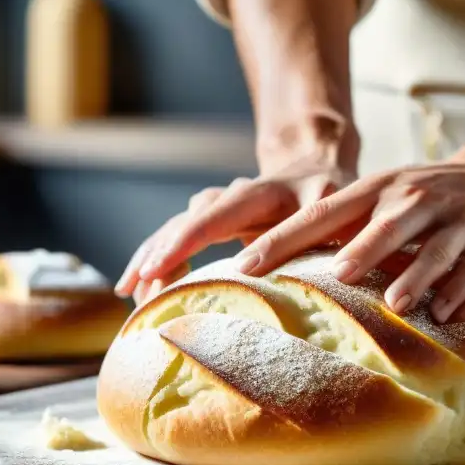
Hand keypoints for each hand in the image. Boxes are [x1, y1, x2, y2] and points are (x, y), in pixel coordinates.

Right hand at [115, 152, 352, 299]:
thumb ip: (318, 231)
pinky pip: (175, 240)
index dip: (184, 244)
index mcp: (259, 194)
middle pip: (186, 225)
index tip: (156, 269)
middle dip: (161, 257)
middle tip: (141, 293)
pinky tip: (132, 290)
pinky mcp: (211, 223)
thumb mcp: (333, 208)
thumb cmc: (331, 194)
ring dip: (151, 261)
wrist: (318, 167)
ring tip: (131, 297)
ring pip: (175, 230)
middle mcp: (230, 197)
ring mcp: (217, 208)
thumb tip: (302, 268)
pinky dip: (154, 262)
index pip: (215, 216)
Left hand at [233, 159, 464, 322]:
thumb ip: (344, 224)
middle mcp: (427, 201)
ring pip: (443, 251)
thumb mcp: (389, 194)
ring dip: (420, 277)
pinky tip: (449, 316)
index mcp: (387, 188)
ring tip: (397, 304)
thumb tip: (277, 264)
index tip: (249, 265)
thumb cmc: (432, 197)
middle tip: (338, 275)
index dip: (288, 238)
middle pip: (393, 226)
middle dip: (366, 250)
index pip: (328, 212)